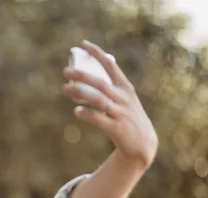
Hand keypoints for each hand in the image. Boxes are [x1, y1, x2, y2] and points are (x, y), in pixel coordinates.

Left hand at [62, 40, 157, 169]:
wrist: (142, 144)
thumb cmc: (128, 118)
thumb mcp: (125, 99)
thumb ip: (112, 85)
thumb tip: (95, 69)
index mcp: (125, 87)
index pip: (110, 65)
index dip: (96, 54)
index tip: (82, 44)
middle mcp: (123, 98)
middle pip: (100, 83)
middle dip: (82, 75)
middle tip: (65, 71)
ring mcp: (120, 112)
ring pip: (98, 99)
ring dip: (80, 93)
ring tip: (64, 89)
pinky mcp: (117, 128)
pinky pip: (99, 119)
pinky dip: (87, 114)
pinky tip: (76, 111)